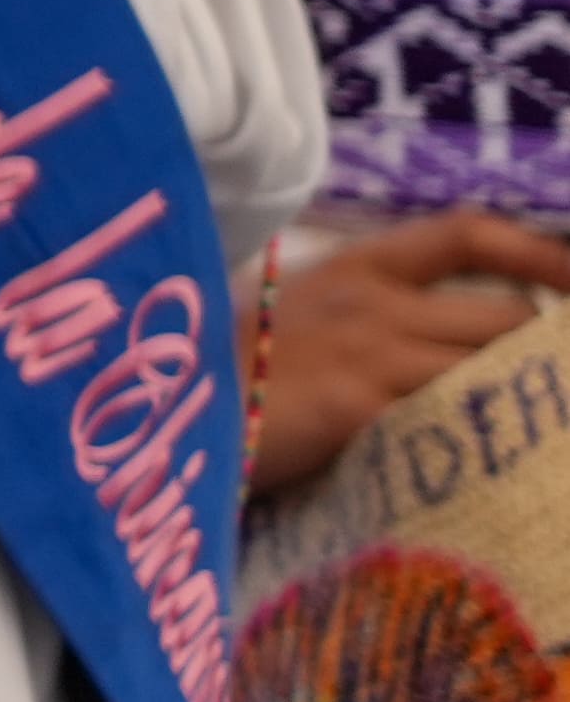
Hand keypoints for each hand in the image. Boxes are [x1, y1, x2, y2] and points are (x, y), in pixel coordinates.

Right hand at [252, 211, 569, 493]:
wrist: (169, 410)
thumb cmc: (236, 372)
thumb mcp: (307, 319)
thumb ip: (379, 319)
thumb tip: (465, 345)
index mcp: (359, 268)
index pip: (466, 234)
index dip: (539, 252)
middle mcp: (376, 302)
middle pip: (509, 317)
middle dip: (549, 355)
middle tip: (554, 390)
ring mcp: (371, 354)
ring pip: (496, 370)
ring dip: (529, 404)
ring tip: (538, 435)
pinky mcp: (363, 410)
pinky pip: (458, 420)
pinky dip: (489, 443)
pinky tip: (500, 467)